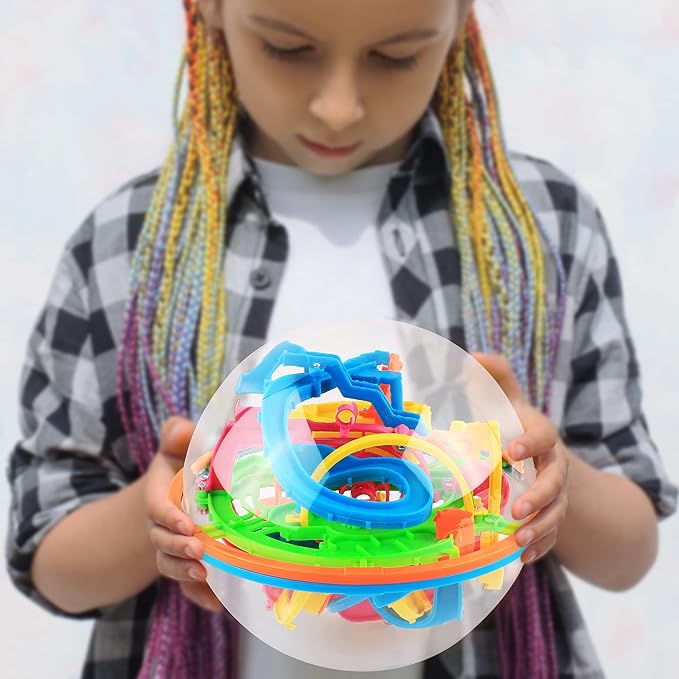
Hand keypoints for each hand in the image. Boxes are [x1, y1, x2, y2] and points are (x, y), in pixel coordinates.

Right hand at [144, 416, 221, 611]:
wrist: (176, 489)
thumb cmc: (180, 462)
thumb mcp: (176, 444)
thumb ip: (176, 434)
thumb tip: (181, 431)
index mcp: (158, 495)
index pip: (157, 508)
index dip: (169, 517)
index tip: (186, 523)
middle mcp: (162, 526)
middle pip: (162, 542)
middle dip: (178, 548)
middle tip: (198, 550)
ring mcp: (172, 547)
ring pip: (170, 565)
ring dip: (185, 573)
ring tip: (206, 575)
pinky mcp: (187, 562)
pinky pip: (188, 585)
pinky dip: (200, 596)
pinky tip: (217, 604)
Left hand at [473, 354, 569, 563]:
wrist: (539, 452)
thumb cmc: (513, 420)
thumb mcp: (505, 395)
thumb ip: (492, 374)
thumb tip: (468, 356)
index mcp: (538, 433)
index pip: (541, 436)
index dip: (529, 442)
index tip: (510, 451)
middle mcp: (551, 464)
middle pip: (555, 481)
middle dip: (539, 496)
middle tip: (516, 509)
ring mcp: (554, 492)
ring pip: (556, 512)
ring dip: (539, 527)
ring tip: (517, 541)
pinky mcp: (549, 515)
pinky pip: (551, 534)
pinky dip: (540, 547)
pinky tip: (521, 558)